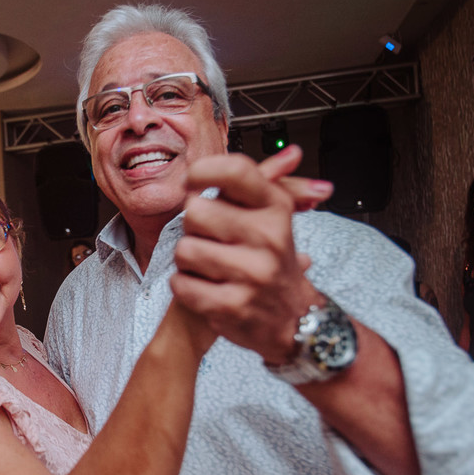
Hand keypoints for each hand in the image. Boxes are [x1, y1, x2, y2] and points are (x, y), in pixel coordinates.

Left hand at [171, 145, 321, 362]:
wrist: (292, 321)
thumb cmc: (272, 262)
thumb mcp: (275, 219)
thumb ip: (272, 182)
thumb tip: (291, 153)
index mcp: (276, 210)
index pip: (236, 172)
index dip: (204, 170)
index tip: (193, 179)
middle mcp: (268, 239)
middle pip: (195, 211)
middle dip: (193, 226)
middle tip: (210, 238)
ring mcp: (252, 274)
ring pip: (184, 249)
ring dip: (187, 259)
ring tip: (209, 265)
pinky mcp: (232, 306)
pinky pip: (180, 284)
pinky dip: (184, 286)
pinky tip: (205, 286)